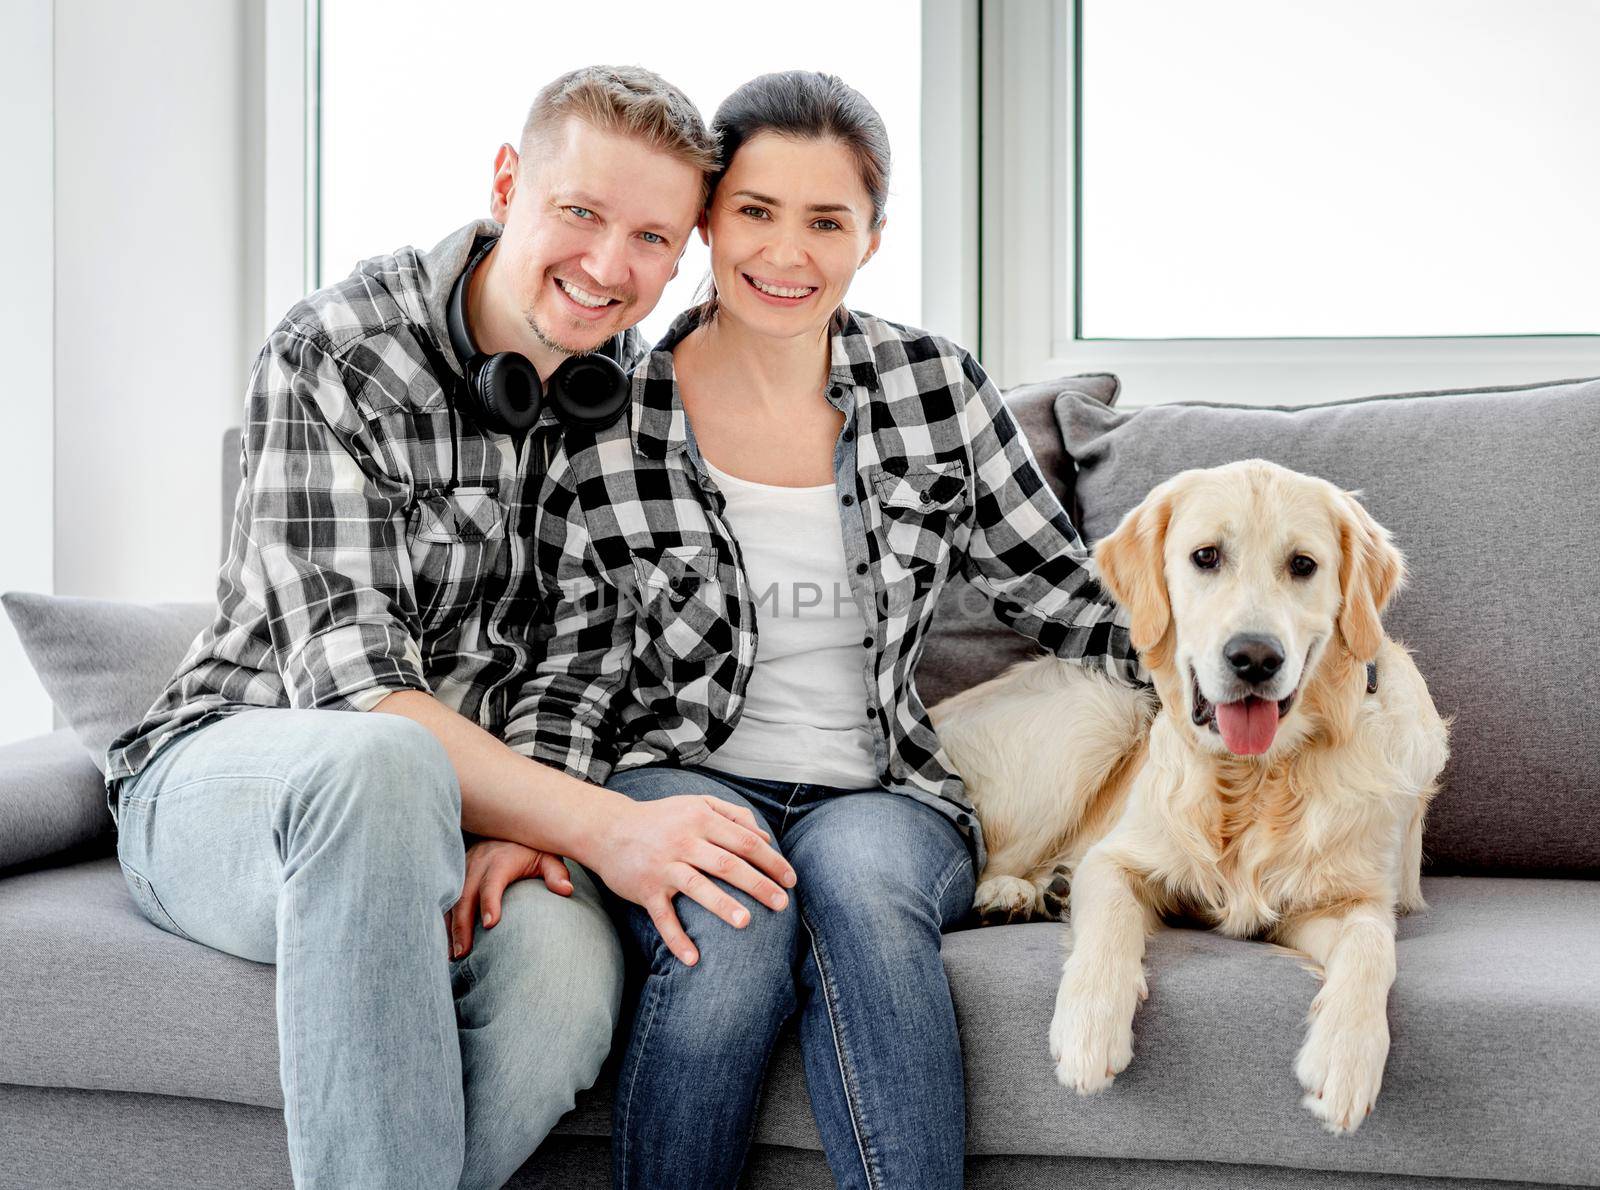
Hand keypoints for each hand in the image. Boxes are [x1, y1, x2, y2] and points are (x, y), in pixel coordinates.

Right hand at [448, 837, 571, 960]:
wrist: (508, 826)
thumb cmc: (532, 848)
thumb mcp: (548, 856)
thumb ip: (556, 873)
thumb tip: (566, 890)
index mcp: (501, 860)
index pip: (492, 882)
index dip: (490, 902)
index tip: (490, 924)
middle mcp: (478, 863)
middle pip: (465, 895)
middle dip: (462, 925)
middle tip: (463, 953)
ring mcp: (464, 868)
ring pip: (451, 899)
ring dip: (450, 927)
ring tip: (452, 955)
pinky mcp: (456, 874)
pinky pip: (446, 898)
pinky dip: (444, 920)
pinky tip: (445, 942)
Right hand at [592, 794, 796, 966]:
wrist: (609, 828)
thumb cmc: (662, 818)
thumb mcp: (697, 803)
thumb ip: (733, 814)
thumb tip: (765, 838)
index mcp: (701, 819)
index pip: (745, 841)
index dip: (771, 861)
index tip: (791, 880)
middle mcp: (683, 841)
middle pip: (728, 863)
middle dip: (758, 884)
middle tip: (782, 904)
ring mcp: (663, 866)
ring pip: (697, 886)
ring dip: (722, 905)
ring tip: (746, 923)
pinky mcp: (644, 889)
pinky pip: (662, 917)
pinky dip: (676, 938)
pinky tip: (693, 959)